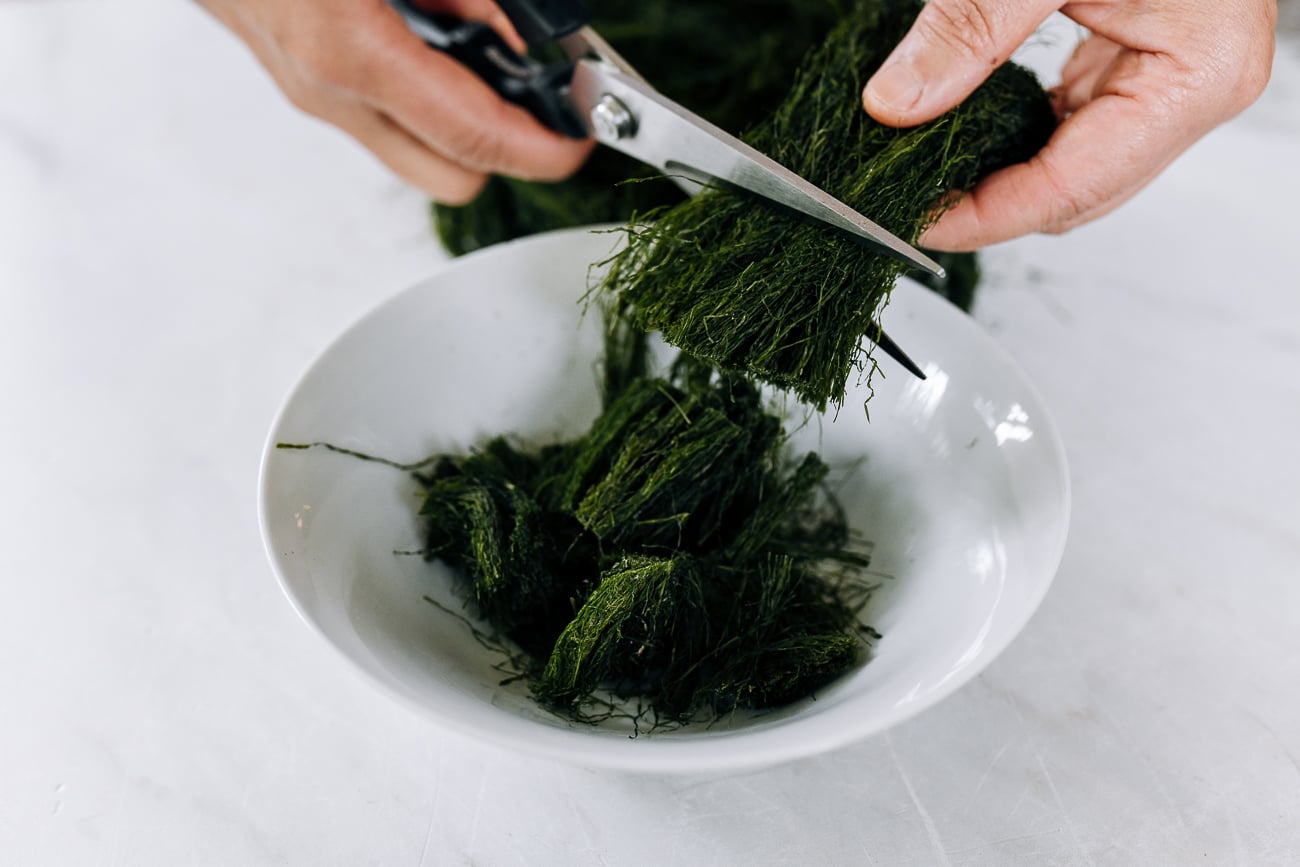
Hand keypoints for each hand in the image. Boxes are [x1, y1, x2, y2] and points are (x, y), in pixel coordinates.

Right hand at [197, 0, 592, 203]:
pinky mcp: (300, 82)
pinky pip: (384, 113)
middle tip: (539, 89)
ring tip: (479, 47)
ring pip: (418, 151)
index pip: (475, 137)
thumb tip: (521, 27)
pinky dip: (424, 90)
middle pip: (454, 178)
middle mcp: (328, 90)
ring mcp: (309, 93)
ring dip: (464, 117)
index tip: (584, 139)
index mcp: (349, 50)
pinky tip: (429, 35)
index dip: (545, 149)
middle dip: (508, 145)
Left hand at [863, 0, 1277, 250]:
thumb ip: (969, 31)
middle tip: (906, 198)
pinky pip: (1076, 126)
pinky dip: (1020, 135)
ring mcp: (1173, 80)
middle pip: (1074, 197)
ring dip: (1001, 176)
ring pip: (1074, 170)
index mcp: (1193, 78)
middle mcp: (1194, 92)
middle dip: (988, 206)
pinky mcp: (1146, 61)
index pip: (1068, 191)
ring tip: (928, 169)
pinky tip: (967, 130)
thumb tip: (896, 102)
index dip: (982, 218)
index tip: (911, 221)